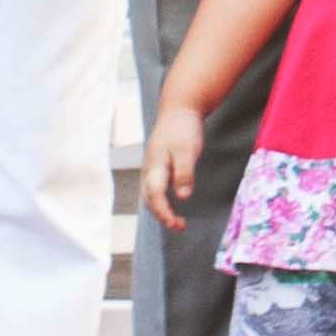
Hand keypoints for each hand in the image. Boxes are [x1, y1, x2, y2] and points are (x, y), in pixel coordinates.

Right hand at [139, 95, 204, 229]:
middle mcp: (149, 169)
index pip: (154, 195)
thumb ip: (184, 172)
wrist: (178, 109)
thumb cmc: (182, 128)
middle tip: (179, 226)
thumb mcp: (187, 149)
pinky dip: (162, 202)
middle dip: (161, 216)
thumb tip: (183, 196)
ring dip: (161, 211)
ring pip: (150, 195)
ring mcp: (151, 168)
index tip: (174, 223)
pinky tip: (174, 206)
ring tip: (178, 222)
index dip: (163, 211)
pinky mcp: (157, 167)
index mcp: (155, 166)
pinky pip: (155, 189)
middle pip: (149, 199)